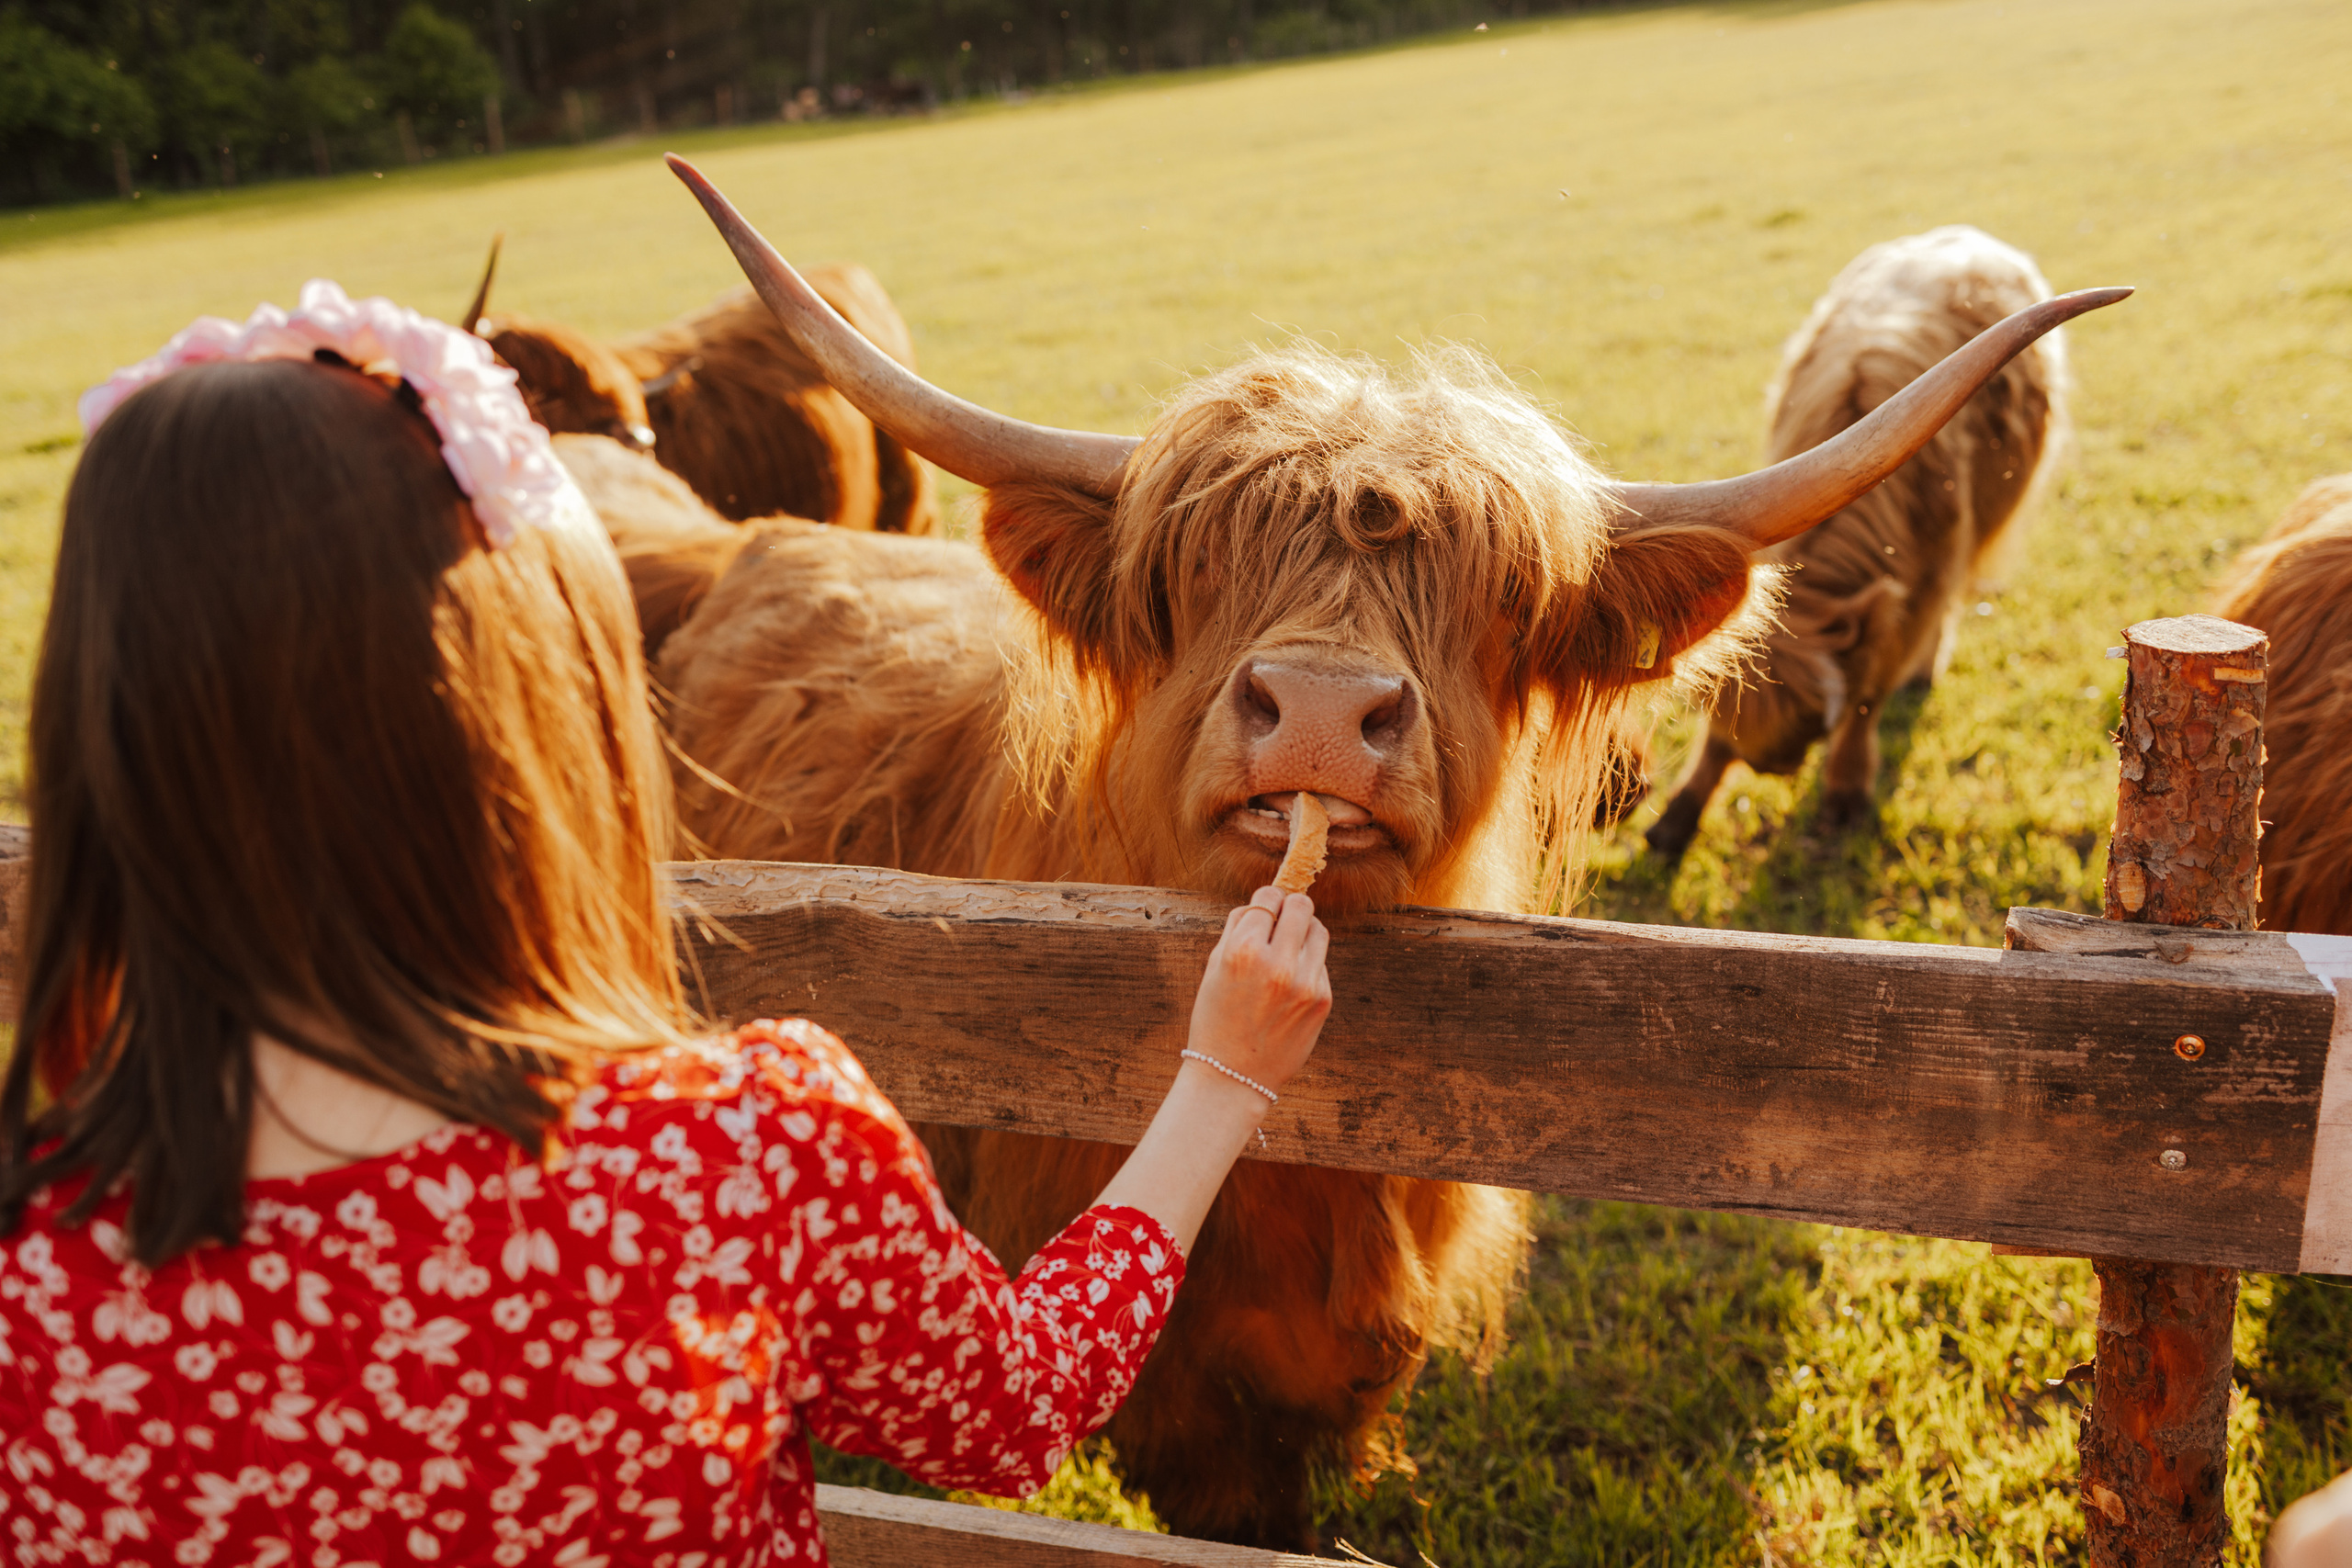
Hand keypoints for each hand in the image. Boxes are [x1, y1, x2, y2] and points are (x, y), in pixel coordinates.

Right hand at [1093, 886, 1332, 1254]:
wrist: (1233, 1075)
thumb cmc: (1217, 1017)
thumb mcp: (1215, 968)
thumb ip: (1238, 929)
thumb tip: (1264, 900)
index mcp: (1242, 951)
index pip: (1267, 899)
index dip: (1265, 901)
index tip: (1263, 908)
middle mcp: (1276, 963)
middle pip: (1301, 905)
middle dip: (1290, 908)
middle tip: (1281, 920)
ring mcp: (1305, 982)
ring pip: (1318, 930)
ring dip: (1304, 932)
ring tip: (1287, 949)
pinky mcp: (1323, 999)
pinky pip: (1320, 962)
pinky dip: (1307, 963)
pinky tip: (1288, 984)